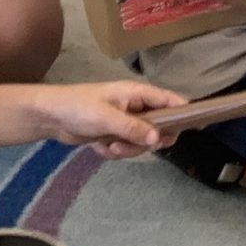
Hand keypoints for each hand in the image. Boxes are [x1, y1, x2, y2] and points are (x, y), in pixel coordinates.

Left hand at [39, 77, 182, 157]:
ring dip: (126, 149)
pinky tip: (97, 146)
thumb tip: (158, 139)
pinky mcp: (114, 135)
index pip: (169, 100)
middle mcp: (135, 107)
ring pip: (141, 142)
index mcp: (137, 94)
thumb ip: (133, 128)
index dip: (184, 111)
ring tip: (107, 146)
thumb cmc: (78, 107)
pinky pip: (125, 148)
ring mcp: (125, 122)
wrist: (49, 116)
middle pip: (158, 128)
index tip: (195, 127)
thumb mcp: (106, 117)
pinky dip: (113, 151)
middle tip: (128, 146)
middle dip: (144, 142)